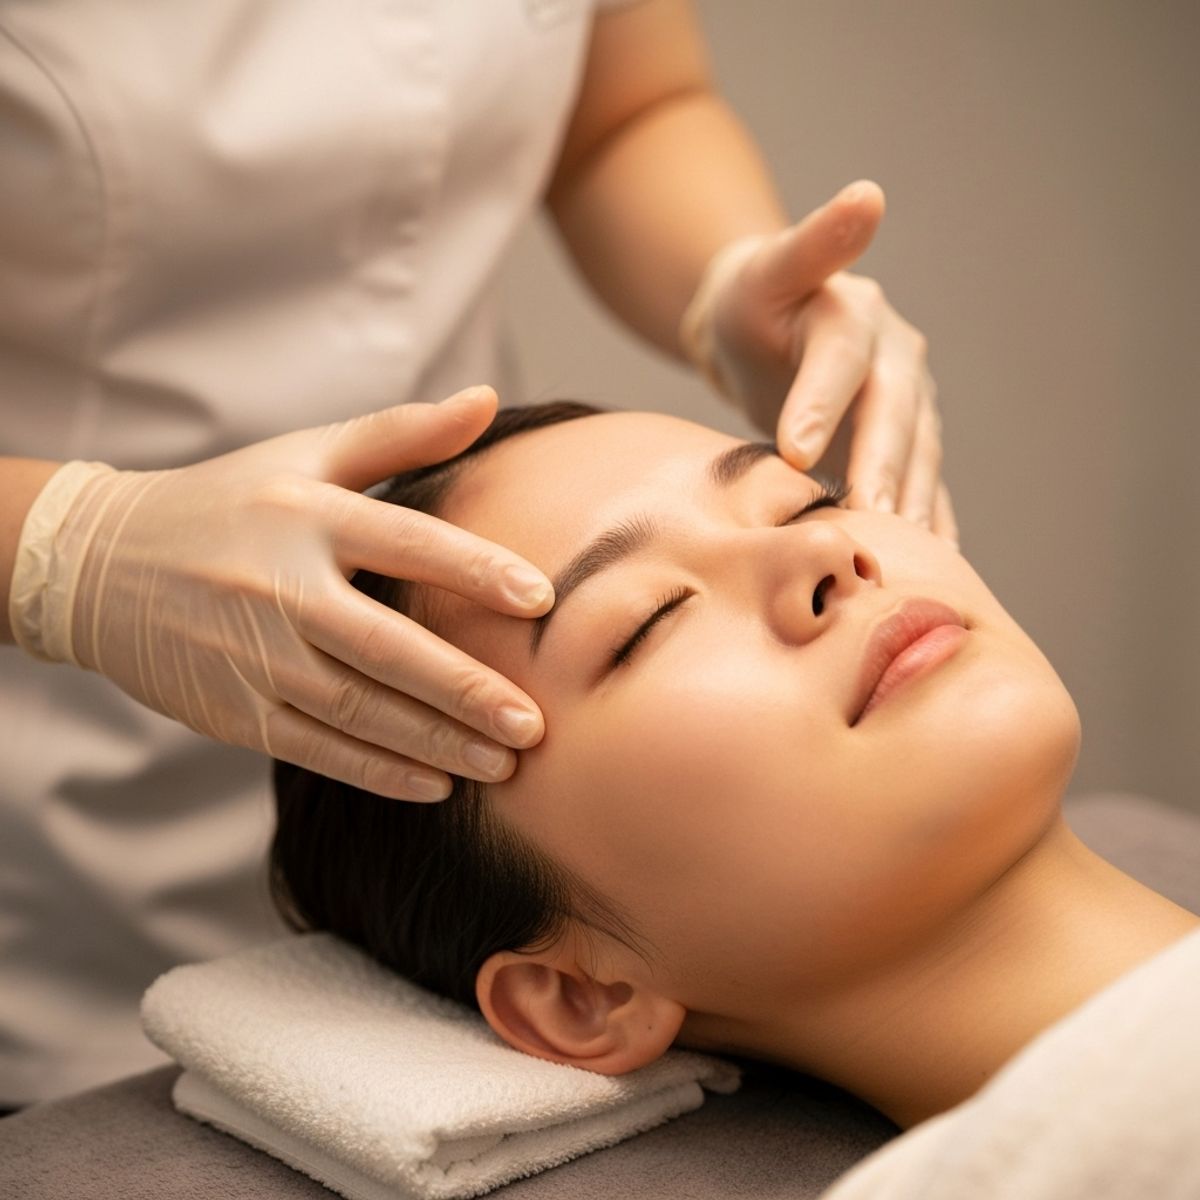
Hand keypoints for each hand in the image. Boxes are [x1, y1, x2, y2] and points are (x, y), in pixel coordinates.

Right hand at [9, 387, 552, 800]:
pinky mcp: (232, 711)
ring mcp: (252, 655)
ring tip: (504, 765)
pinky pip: (316, 748)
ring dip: (435, 743)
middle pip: (387, 648)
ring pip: (358, 710)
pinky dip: (377, 771)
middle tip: (535, 725)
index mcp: (306, 516)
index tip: (543, 602)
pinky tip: (435, 785)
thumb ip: (400, 434)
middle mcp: (279, 586)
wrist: (98, 563)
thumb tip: (488, 400)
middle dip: (465, 691)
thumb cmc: (227, 501)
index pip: (407, 544)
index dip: (476, 572)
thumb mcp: (306, 453)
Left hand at [679, 181, 957, 544]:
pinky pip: (922, 484)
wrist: (769, 323)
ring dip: (910, 503)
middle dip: (882, 468)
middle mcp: (896, 362)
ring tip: (901, 551)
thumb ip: (813, 242)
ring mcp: (907, 405)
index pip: (843, 361)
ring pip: (915, 457)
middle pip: (894, 417)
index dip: (822, 404)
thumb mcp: (768, 268)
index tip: (795, 452)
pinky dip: (927, 520)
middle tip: (869, 521)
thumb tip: (870, 195)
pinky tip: (931, 562)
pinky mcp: (902, 443)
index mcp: (856, 317)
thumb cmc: (755, 301)